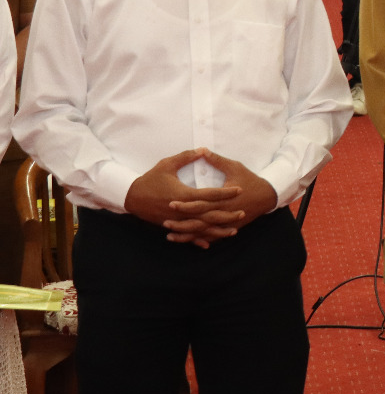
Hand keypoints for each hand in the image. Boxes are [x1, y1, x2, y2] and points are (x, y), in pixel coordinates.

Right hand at [124, 149, 243, 246]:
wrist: (131, 196)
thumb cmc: (150, 179)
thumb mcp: (167, 164)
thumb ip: (186, 157)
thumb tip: (203, 149)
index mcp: (184, 195)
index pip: (210, 194)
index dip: (226, 192)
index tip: (240, 189)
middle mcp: (183, 210)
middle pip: (210, 214)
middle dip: (228, 214)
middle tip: (244, 212)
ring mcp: (177, 220)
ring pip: (201, 228)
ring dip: (218, 230)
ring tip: (234, 230)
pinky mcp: (171, 226)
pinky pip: (187, 235)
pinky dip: (199, 239)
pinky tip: (209, 244)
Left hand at [159, 150, 278, 242]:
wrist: (267, 196)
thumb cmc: (250, 180)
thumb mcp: (234, 167)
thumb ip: (217, 160)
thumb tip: (202, 150)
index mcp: (223, 200)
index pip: (201, 204)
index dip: (185, 205)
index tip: (170, 203)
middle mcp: (224, 213)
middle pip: (200, 222)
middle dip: (181, 223)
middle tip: (165, 222)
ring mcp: (227, 223)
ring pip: (204, 232)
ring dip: (187, 235)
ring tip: (170, 236)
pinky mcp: (229, 228)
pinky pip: (212, 236)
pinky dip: (200, 239)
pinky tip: (187, 241)